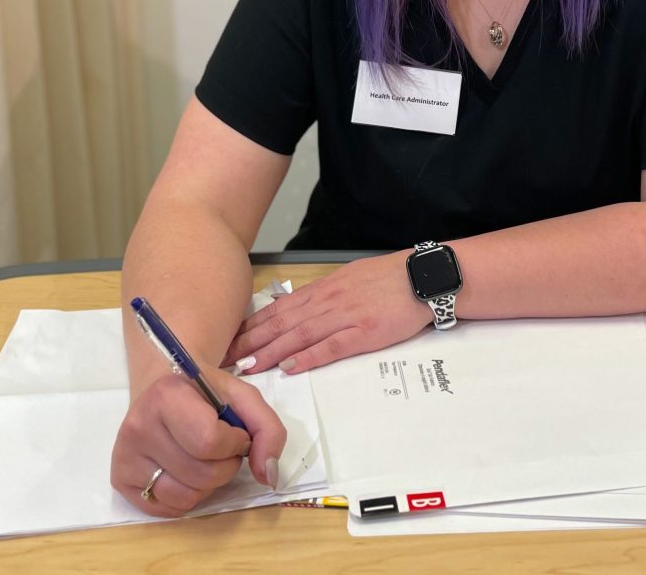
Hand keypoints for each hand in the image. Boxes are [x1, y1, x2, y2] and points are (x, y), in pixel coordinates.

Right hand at [111, 371, 286, 516]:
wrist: (165, 390)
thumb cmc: (205, 393)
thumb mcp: (242, 396)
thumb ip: (266, 429)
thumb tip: (268, 475)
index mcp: (167, 395)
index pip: (209, 442)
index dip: (235, 444)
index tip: (236, 432)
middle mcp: (139, 425)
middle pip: (201, 475)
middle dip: (226, 466)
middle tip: (223, 448)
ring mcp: (125, 455)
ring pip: (186, 497)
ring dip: (209, 485)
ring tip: (205, 459)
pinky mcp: (120, 480)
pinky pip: (168, 509)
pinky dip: (188, 497)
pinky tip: (186, 471)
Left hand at [221, 253, 433, 374]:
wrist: (421, 278)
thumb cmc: (387, 279)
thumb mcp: (349, 278)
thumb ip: (322, 294)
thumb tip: (295, 307)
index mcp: (323, 288)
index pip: (279, 309)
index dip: (252, 326)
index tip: (229, 339)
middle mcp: (328, 301)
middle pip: (281, 323)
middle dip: (251, 342)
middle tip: (224, 359)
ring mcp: (345, 317)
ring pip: (299, 335)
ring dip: (271, 352)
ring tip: (248, 367)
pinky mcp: (364, 333)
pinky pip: (331, 347)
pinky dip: (308, 358)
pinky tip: (290, 368)